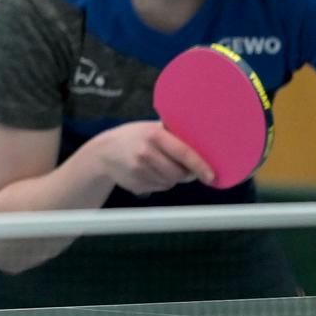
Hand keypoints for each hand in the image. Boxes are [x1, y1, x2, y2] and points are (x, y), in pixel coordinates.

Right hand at [82, 120, 213, 195]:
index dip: (200, 166)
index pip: (184, 153)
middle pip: (179, 173)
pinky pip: (159, 188)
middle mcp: (146, 153)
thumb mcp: (151, 128)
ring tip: (159, 165)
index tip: (211, 176)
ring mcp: (139, 170)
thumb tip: (205, 142)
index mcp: (154, 135)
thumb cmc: (134, 137)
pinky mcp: (135, 184)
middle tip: (183, 167)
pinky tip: (148, 172)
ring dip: (172, 178)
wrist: (104, 152)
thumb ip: (174, 133)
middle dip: (186, 173)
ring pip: (170, 183)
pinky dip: (160, 182)